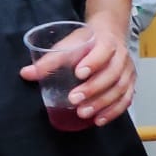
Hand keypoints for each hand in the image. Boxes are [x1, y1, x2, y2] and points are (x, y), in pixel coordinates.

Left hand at [20, 17, 135, 125]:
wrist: (110, 36)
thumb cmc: (88, 42)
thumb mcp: (69, 44)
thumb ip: (50, 60)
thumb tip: (26, 74)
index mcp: (107, 42)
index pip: (104, 51)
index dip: (93, 62)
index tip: (78, 73)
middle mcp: (121, 57)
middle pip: (112, 74)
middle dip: (93, 89)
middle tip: (74, 99)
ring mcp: (128, 72)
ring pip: (120, 89)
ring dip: (102, 103)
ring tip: (83, 113)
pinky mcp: (130, 85)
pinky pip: (125, 100)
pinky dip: (113, 112)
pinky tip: (99, 120)